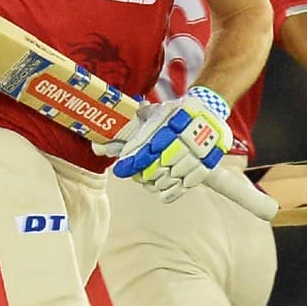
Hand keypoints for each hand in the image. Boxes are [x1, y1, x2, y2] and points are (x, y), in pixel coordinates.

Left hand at [107, 86, 233, 203]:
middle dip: (144, 173)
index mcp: (168, 120)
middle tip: (137, 176)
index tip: (121, 168)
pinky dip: (172, 191)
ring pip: (172, 176)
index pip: (147, 145)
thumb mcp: (152, 113)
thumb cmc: (174, 113)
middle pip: (158, 164)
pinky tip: (162, 194)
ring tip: (150, 182)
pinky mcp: (207, 163)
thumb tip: (98, 147)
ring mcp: (197, 150)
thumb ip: (128, 130)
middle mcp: (184, 135)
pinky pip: (188, 183)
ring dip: (157, 182)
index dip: (132, 160)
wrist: (208, 111)